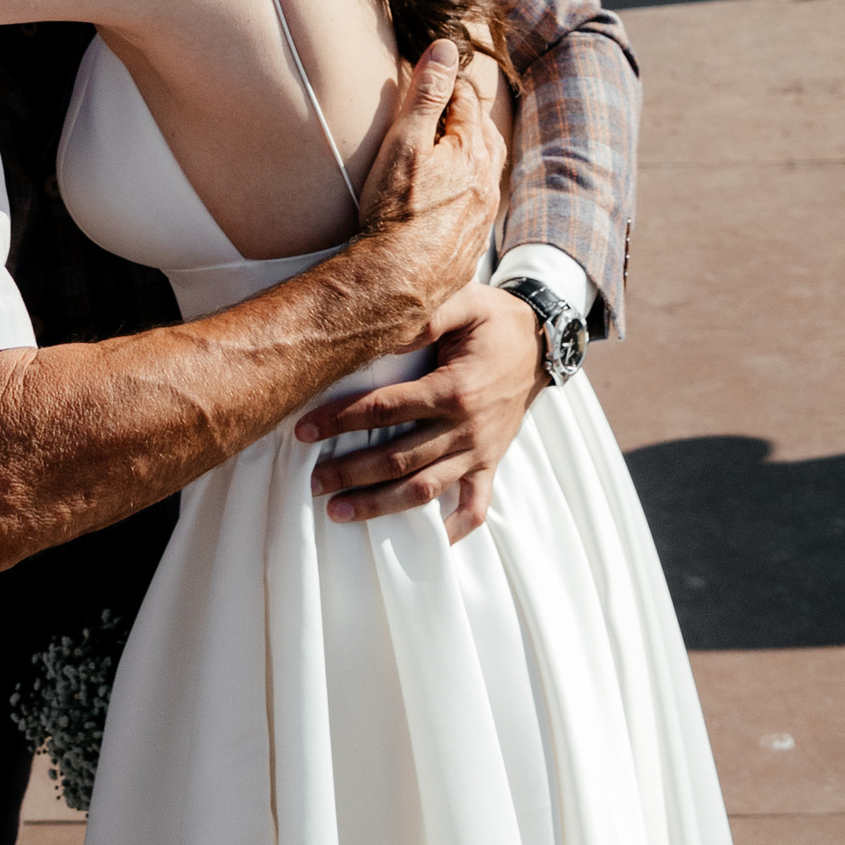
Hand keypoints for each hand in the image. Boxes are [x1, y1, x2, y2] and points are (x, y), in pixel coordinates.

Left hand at [298, 281, 543, 541]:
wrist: (541, 341)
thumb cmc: (494, 320)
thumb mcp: (465, 302)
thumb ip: (427, 315)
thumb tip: (385, 334)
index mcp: (454, 388)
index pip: (385, 410)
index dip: (341, 420)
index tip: (304, 429)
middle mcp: (466, 427)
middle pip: (397, 459)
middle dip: (350, 473)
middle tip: (312, 481)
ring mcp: (479, 451)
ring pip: (424, 490)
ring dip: (380, 506)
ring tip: (339, 513)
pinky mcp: (491, 464)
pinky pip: (474, 508)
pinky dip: (451, 530)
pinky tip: (422, 543)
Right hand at [352, 40, 508, 312]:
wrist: (395, 284)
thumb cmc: (393, 212)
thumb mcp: (404, 142)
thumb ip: (426, 93)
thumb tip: (446, 48)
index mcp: (473, 153)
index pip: (467, 102)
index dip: (450, 82)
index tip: (437, 71)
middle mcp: (486, 184)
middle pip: (486, 136)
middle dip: (470, 115)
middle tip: (452, 103)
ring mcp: (482, 218)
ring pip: (488, 172)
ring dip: (475, 152)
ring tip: (457, 145)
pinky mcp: (470, 246)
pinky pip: (479, 206)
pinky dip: (470, 189)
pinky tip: (454, 197)